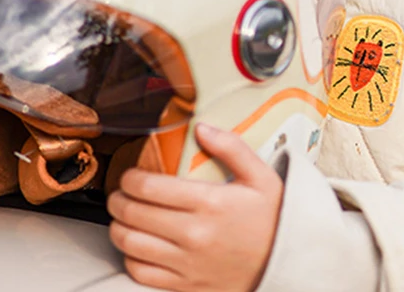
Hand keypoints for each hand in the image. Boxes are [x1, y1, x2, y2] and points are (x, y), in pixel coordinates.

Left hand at [107, 124, 282, 290]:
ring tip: (123, 216)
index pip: (150, 188)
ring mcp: (187, 264)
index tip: (130, 174)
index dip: (130, 178)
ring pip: (131, 245)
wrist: (286, 265)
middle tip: (120, 192)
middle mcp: (194, 234)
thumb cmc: (272, 219)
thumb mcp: (261, 176)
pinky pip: (141, 274)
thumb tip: (201, 127)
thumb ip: (231, 147)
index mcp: (210, 203)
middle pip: (134, 214)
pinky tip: (138, 245)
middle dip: (118, 199)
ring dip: (118, 227)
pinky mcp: (185, 286)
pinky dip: (130, 258)